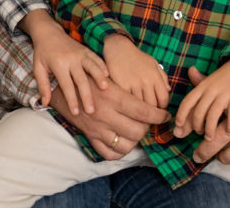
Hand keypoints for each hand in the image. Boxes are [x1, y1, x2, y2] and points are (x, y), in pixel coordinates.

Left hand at [20, 10, 108, 113]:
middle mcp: (71, 59)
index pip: (67, 86)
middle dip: (87, 96)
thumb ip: (42, 86)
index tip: (76, 112)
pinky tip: (108, 76)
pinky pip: (96, 59)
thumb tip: (44, 103)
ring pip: (92, 67)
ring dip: (100, 78)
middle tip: (92, 110)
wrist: (49, 32)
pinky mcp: (86, 50)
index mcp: (58, 65)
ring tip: (106, 89)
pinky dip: (102, 67)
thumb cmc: (42, 53)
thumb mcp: (38, 68)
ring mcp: (80, 53)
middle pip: (81, 80)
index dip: (72, 100)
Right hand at [50, 76, 168, 159]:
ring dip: (135, 140)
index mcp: (114, 97)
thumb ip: (128, 87)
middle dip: (147, 128)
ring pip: (126, 145)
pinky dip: (120, 151)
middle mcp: (106, 115)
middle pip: (138, 131)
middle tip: (148, 121)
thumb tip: (153, 95)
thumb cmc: (90, 78)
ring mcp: (98, 129)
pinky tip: (123, 141)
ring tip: (136, 131)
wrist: (64, 88)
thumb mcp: (109, 76)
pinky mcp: (91, 137)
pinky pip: (109, 153)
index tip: (166, 116)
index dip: (159, 116)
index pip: (143, 112)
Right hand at [103, 35, 169, 107]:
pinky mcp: (121, 86)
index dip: (162, 109)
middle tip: (147, 116)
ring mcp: (133, 84)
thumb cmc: (136, 57)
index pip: (164, 99)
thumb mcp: (153, 63)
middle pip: (153, 106)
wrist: (117, 48)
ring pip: (140, 106)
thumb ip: (162, 77)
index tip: (157, 111)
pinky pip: (128, 102)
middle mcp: (146, 81)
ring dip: (139, 113)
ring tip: (137, 114)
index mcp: (155, 76)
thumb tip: (169, 91)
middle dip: (151, 114)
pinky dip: (128, 107)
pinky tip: (127, 107)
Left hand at [174, 60, 229, 139]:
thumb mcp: (207, 82)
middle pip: (199, 112)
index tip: (178, 127)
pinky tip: (229, 131)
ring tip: (210, 137)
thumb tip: (184, 99)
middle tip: (199, 133)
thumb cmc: (224, 77)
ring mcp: (224, 94)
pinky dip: (229, 125)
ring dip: (210, 130)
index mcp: (202, 87)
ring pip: (212, 116)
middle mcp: (211, 90)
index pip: (187, 102)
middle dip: (196, 126)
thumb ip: (195, 97)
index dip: (181, 116)